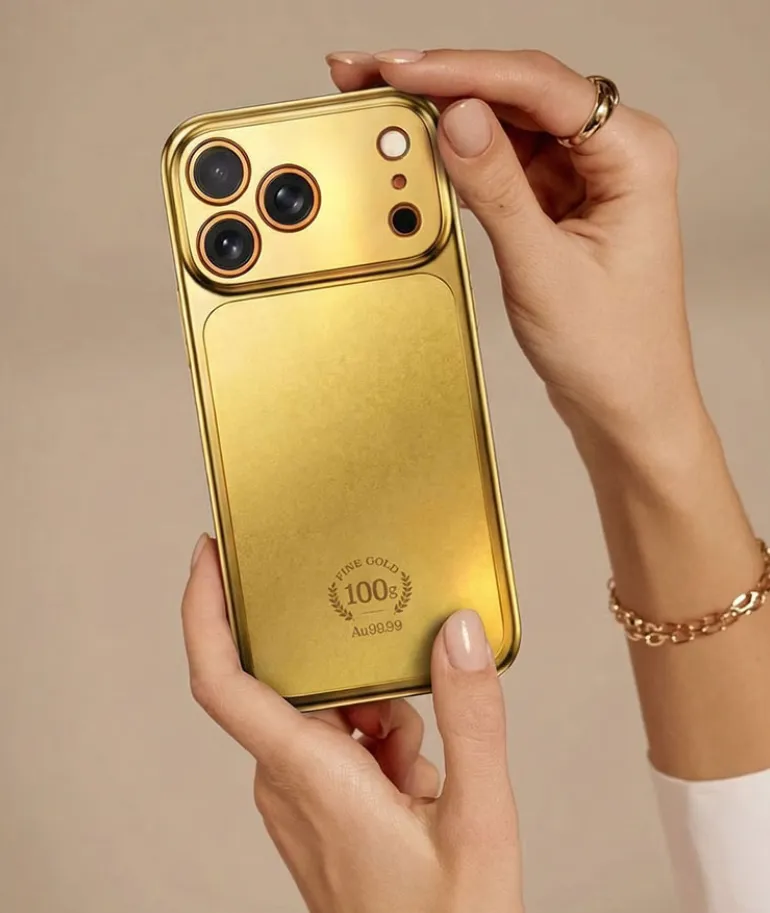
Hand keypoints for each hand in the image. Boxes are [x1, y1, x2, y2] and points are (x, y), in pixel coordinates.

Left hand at [182, 536, 522, 912]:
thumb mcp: (477, 816)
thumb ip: (469, 717)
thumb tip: (456, 632)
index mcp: (308, 774)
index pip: (222, 679)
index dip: (204, 609)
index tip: (211, 554)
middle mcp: (285, 782)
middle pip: (298, 685)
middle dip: (358, 677)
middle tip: (410, 696)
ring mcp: (295, 799)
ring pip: (326, 715)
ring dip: (381, 720)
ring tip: (424, 775)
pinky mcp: (313, 810)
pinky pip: (335, 745)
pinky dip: (379, 746)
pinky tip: (416, 786)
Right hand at [326, 49, 708, 456]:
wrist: (626, 406)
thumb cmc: (613, 350)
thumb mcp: (544, 268)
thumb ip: (498, 189)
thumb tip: (455, 119)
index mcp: (633, 155)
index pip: (540, 86)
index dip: (462, 70)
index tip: (401, 70)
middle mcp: (614, 153)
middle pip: (519, 92)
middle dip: (444, 81)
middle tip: (373, 73)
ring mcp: (584, 176)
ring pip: (506, 122)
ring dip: (447, 114)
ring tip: (387, 105)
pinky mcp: (559, 201)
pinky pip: (503, 161)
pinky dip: (461, 155)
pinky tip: (425, 148)